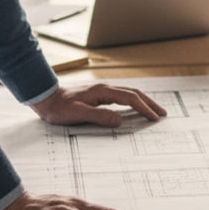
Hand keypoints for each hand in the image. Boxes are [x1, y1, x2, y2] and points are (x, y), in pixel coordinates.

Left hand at [31, 83, 166, 128]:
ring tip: (153, 110)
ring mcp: (103, 91)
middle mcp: (105, 88)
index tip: (155, 118)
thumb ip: (99, 117)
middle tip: (162, 113)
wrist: (46, 98)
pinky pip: (122, 96)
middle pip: (134, 93)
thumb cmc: (59, 108)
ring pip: (129, 93)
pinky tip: (134, 107)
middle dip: (150, 103)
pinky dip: (133, 101)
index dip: (144, 108)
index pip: (130, 99)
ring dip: (143, 101)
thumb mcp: (77, 114)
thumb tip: (120, 120)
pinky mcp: (99, 95)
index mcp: (103, 92)